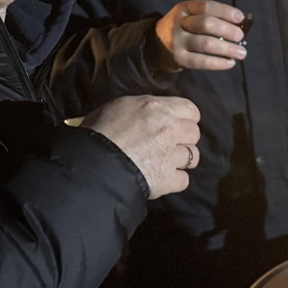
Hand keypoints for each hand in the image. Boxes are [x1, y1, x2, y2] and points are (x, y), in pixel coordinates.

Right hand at [81, 95, 200, 198]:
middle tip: (169, 143)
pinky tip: (160, 177)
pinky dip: (174, 180)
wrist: (93, 163)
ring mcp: (170, 156)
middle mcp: (169, 130)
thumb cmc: (99, 131)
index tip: (176, 123)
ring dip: (181, 159)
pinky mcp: (167, 179)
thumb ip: (142, 107)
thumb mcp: (118, 106)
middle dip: (184, 138)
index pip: (191, 110)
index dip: (185, 117)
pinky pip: (183, 180)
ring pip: (193, 157)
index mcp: (157, 108)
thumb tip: (151, 112)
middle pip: (194, 133)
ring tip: (165, 161)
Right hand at [151, 0, 247, 72]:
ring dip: (227, 48)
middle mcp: (178, 23)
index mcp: (183, 8)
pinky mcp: (179, 59)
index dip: (225, 11)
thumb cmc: (183, 29)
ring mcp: (177, 42)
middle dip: (227, 30)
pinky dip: (218, 63)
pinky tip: (230, 63)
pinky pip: (201, 62)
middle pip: (206, 24)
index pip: (206, 6)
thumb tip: (238, 27)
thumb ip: (210, 18)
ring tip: (241, 53)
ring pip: (206, 44)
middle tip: (240, 36)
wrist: (156, 45)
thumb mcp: (189, 16)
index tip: (240, 18)